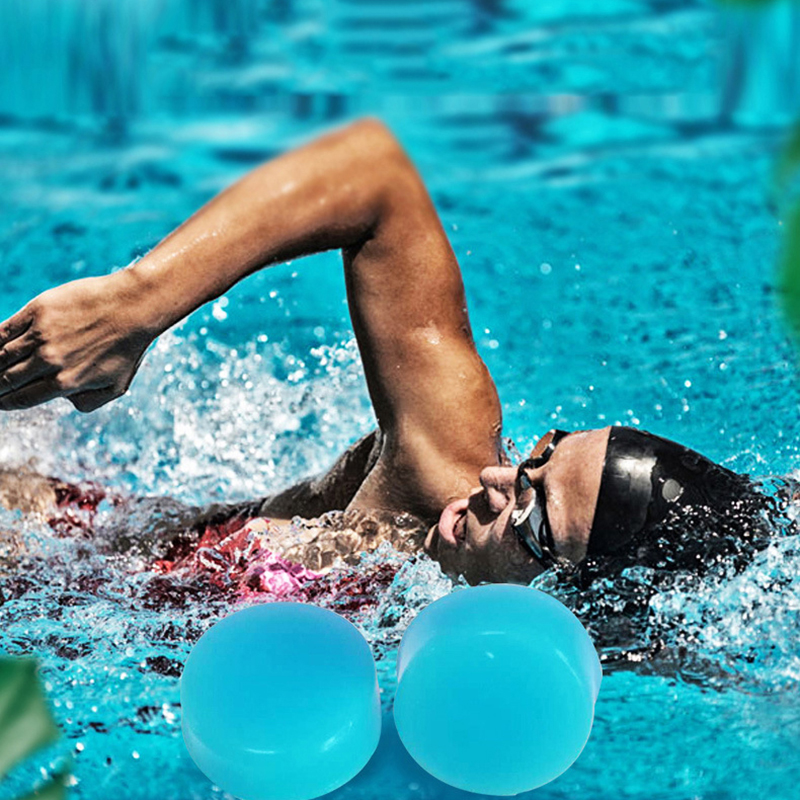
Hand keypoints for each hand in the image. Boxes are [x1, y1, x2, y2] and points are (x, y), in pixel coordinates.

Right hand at [0, 273, 154, 412]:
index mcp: (65, 383)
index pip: (22, 399)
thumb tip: (64, 401)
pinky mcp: (37, 311)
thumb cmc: (128, 348)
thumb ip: (88, 402)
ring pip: (1, 356)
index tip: (0, 402)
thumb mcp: (116, 387)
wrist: (134, 307)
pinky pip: (3, 330)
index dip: (5, 403)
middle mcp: (49, 361)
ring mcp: (41, 335)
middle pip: (6, 380)